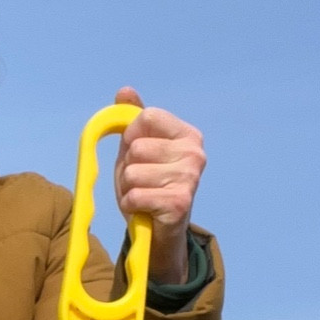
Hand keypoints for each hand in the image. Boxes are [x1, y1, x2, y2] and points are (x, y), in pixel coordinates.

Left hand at [113, 85, 205, 284]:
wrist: (159, 229)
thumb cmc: (149, 184)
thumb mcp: (137, 148)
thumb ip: (132, 119)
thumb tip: (125, 90)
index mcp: (187, 134)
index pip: (147, 117)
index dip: (132, 134)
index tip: (136, 151)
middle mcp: (195, 153)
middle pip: (137, 146)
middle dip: (128, 166)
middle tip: (141, 180)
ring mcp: (190, 178)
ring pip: (132, 172)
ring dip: (128, 187)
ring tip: (143, 194)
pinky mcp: (179, 203)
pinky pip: (134, 196)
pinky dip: (130, 204)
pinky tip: (143, 208)